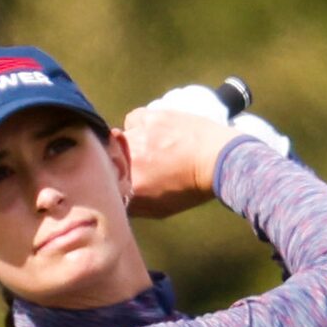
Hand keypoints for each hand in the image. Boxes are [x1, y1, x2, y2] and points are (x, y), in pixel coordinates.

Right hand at [121, 99, 235, 218]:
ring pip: (119, 139)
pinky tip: (154, 131)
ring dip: (131, 144)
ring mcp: (137, 136)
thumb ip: (133, 206)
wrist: (219, 158)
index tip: (120, 182)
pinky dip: (139, 125)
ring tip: (152, 148)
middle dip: (119, 163)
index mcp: (131, 186)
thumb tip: (117, 199)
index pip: (107, 184)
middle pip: (109, 160)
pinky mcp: (148, 116)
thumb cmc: (193, 187)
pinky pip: (132, 119)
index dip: (112, 182)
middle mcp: (129, 160)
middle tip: (141, 164)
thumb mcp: (160, 209)